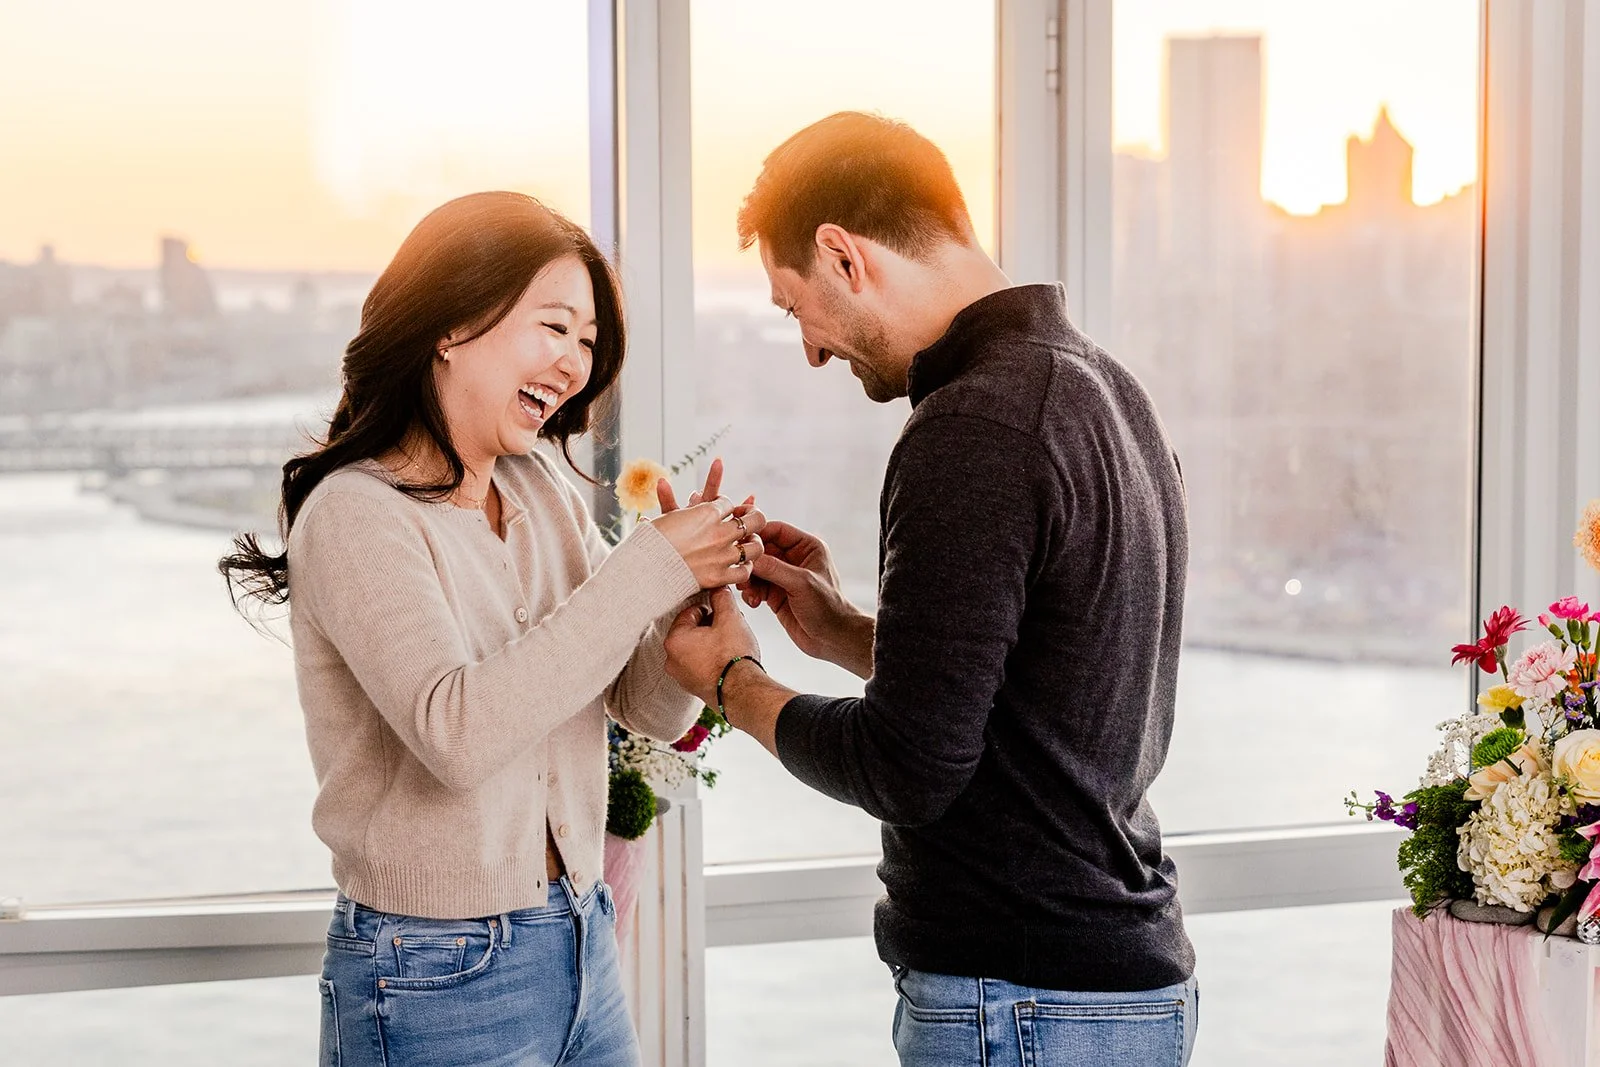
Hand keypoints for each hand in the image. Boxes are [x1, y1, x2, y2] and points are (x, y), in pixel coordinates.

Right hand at [654, 458, 766, 590]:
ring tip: (752, 543)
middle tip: (752, 518)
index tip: (725, 509)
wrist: (645, 569)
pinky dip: (745, 569)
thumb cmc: (649, 541)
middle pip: (754, 519)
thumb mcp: (664, 516)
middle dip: (755, 516)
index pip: (728, 502)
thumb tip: (662, 483)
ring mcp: (722, 555)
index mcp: (706, 512)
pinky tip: (742, 566)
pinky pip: (744, 572)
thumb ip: (671, 501)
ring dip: (755, 543)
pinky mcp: (720, 576)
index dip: (727, 505)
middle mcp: (719, 532)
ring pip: (755, 547)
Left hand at [664, 587, 760, 706]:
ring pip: (696, 647)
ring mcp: (680, 675)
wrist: (743, 693)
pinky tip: (726, 660)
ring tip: (730, 645)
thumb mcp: (730, 618)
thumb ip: (721, 598)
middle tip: (729, 629)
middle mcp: (671, 659)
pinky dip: (710, 659)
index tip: (724, 615)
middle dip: (710, 626)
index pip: (691, 612)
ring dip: (711, 642)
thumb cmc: (733, 658)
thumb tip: (718, 590)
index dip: (711, 610)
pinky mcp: (691, 686)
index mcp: (674, 639)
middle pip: (692, 630)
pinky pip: (699, 664)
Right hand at [743, 520, 872, 676]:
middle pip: (763, 550)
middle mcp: (794, 559)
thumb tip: (749, 556)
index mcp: (807, 547)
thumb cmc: (827, 607)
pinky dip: (751, 593)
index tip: (739, 543)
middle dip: (750, 561)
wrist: (832, 639)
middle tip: (740, 572)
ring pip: (756, 569)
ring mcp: (784, 577)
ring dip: (748, 579)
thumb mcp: (801, 583)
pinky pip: (755, 586)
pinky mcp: (776, 594)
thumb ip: (774, 568)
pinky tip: (754, 603)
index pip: (777, 530)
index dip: (758, 534)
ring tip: (747, 591)